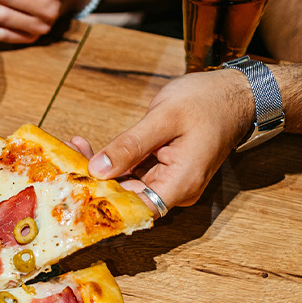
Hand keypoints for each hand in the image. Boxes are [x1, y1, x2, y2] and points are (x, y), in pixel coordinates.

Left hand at [85, 69, 254, 211]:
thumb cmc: (207, 102)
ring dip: (98, 169)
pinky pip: (131, 172)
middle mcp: (174, 190)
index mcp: (180, 184)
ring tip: (72, 149)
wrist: (235, 93)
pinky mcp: (161, 171)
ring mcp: (168, 181)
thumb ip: (130, 145)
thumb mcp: (164, 118)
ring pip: (125, 184)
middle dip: (93, 180)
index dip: (104, 202)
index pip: (135, 209)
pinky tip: (87, 149)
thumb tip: (97, 169)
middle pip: (126, 197)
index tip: (75, 187)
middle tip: (66, 158)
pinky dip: (111, 161)